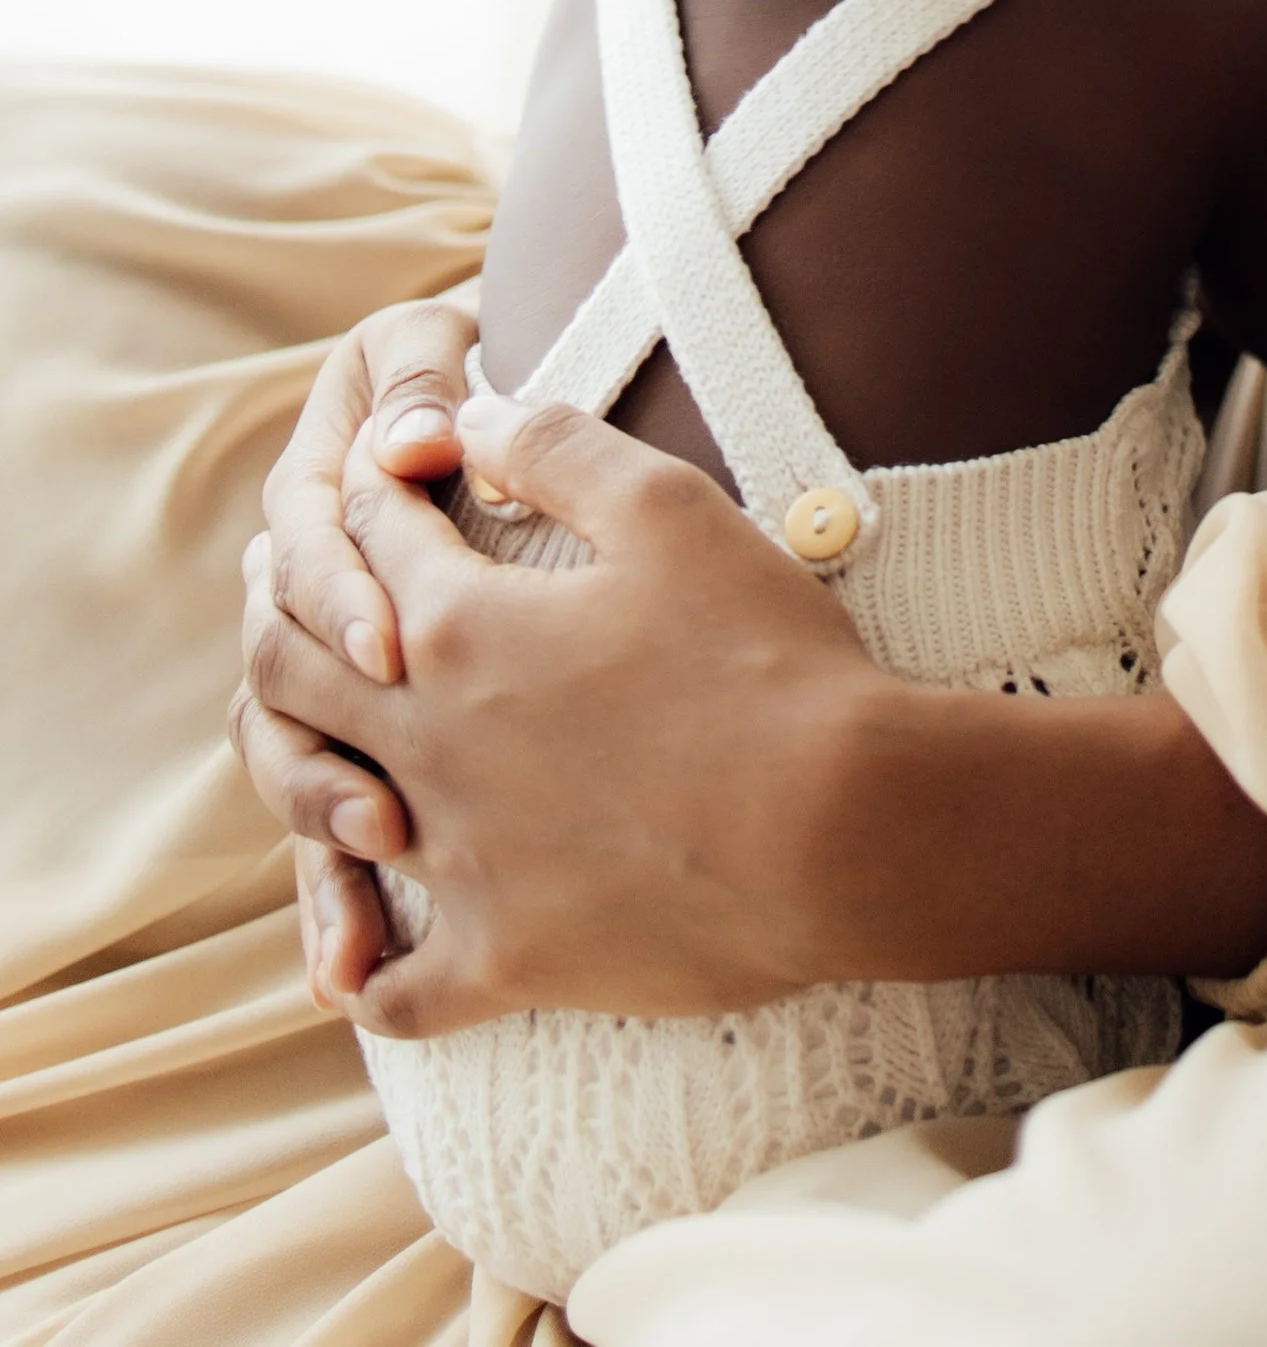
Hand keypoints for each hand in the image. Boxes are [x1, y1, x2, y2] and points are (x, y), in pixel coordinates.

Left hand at [243, 388, 1266, 1031]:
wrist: (842, 825)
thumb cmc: (764, 655)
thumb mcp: (670, 508)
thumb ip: (555, 447)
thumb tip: (466, 414)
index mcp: (464, 626)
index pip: (372, 532)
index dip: (376, 485)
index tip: (391, 469)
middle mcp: (432, 743)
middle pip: (298, 669)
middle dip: (289, 613)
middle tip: (291, 590)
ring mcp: (461, 863)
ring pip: (325, 819)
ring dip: (306, 773)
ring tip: (308, 749)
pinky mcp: (503, 961)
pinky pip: (393, 988)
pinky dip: (364, 967)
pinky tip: (360, 958)